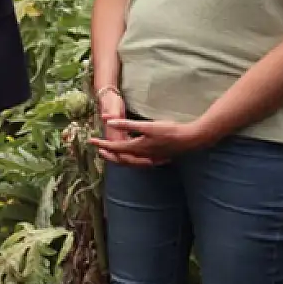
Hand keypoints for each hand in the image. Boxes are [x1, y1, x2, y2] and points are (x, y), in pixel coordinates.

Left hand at [89, 116, 211, 166]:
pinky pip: (139, 161)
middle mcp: (142, 156)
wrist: (191, 139)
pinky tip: (132, 154)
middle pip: (120, 159)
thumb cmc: (169, 131)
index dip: (102, 144)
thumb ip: (127, 125)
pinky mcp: (157, 157)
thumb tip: (108, 122)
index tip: (91, 141)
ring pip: (130, 161)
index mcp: (138, 148)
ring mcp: (151, 158)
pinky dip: (131, 159)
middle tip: (98, 149)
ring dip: (119, 157)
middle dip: (108, 154)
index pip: (115, 147)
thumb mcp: (147, 126)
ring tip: (111, 152)